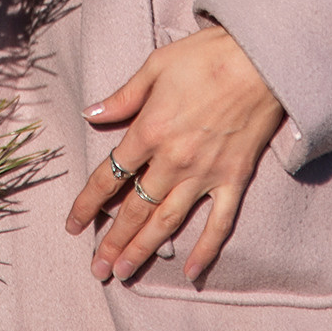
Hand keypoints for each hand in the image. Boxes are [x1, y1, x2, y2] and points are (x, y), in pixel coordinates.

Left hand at [65, 27, 283, 285]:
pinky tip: (191, 274)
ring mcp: (204, 174)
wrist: (259, 59)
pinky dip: (205, 250)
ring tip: (123, 274)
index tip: (72, 225)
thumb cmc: (204, 56)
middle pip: (135, 209)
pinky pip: (218, 224)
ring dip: (143, 250)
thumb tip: (90, 113)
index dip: (87, 203)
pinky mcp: (234, 180)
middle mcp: (173, 161)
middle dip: (112, 241)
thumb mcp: (155, 66)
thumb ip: (123, 97)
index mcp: (149, 131)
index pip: (109, 175)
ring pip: (167, 222)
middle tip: (96, 269)